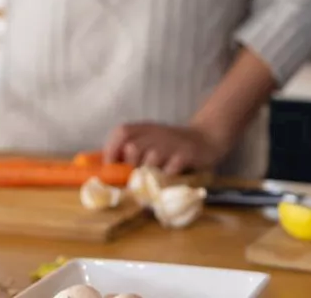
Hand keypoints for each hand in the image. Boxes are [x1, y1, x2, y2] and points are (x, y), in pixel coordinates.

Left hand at [102, 122, 228, 174]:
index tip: (110, 168)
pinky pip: (171, 170)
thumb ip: (130, 151)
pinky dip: (166, 178)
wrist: (208, 139)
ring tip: (151, 182)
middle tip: (134, 178)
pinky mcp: (187, 154)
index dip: (112, 149)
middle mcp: (157, 133)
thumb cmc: (173, 146)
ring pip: (151, 159)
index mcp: (146, 129)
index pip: (122, 132)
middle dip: (130, 166)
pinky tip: (168, 181)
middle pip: (133, 148)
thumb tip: (103, 168)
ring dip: (149, 174)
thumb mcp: (151, 141)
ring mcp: (172, 144)